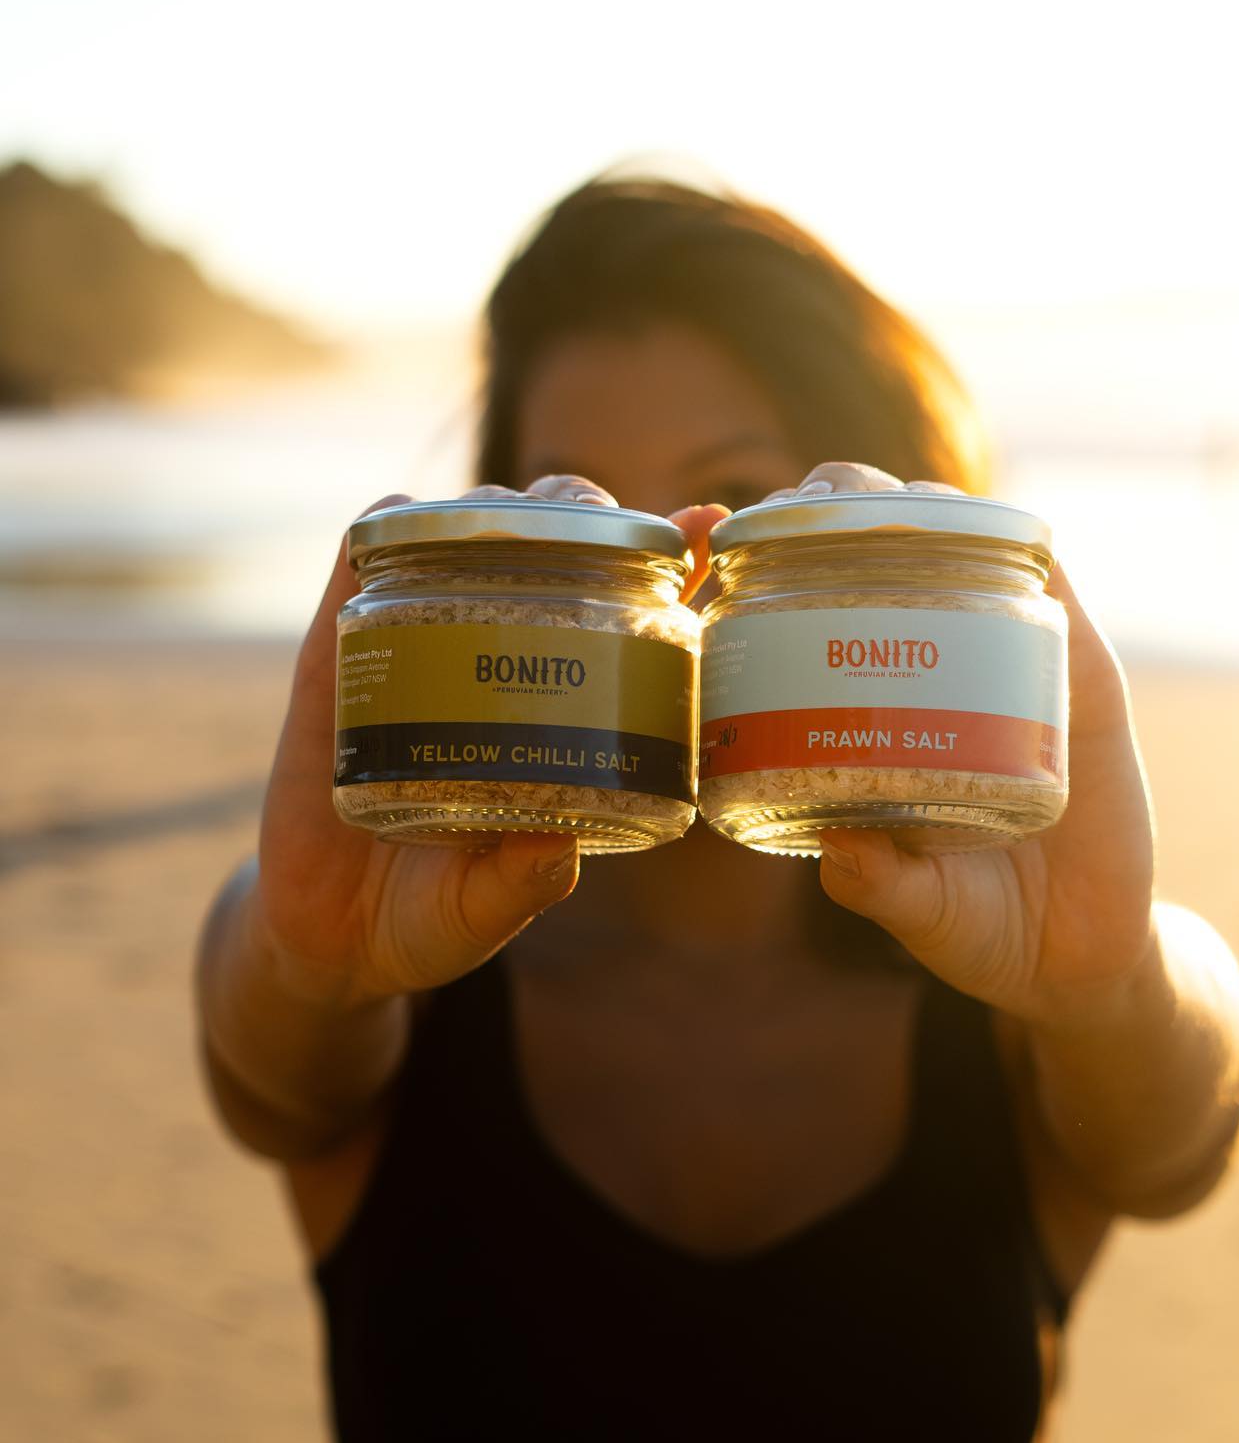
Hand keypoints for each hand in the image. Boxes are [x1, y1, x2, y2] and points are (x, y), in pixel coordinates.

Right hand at [255, 476, 731, 1003]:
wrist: (327, 936)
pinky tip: (401, 528)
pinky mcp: (340, 653)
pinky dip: (383, 527)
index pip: (627, 610)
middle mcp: (499, 659)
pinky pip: (358, 561)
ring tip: (505, 524)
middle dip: (579, 513)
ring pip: (465, 527)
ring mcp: (421, 645)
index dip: (674, 556)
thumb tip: (557, 853)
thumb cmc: (430, 916)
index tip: (708, 522)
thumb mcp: (485, 908)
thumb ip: (521, 883)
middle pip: (553, 539)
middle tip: (587, 534)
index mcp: (560, 709)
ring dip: (491, 506)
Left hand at [780, 462, 1157, 1027]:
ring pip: (952, 540)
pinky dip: (1022, 544)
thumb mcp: (921, 912)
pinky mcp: (1074, 669)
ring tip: (878, 504)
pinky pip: (1053, 585)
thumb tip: (841, 857)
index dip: (735, 559)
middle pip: (862, 549)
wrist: (1082, 953)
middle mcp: (916, 671)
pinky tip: (994, 529)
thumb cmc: (975, 925)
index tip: (700, 525)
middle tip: (793, 506)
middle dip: (820, 506)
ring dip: (914, 503)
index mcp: (853, 715)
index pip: (783, 614)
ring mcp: (993, 660)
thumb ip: (882, 888)